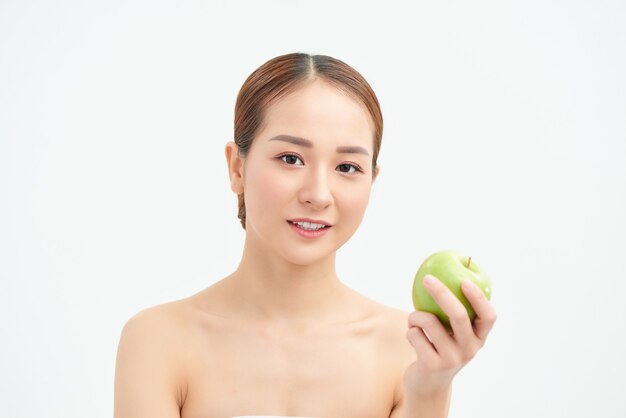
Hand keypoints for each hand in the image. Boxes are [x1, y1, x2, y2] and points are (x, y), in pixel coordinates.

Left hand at [404, 274, 496, 394]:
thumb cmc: (439, 348)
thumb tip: (440, 274)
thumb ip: (452, 312)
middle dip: (442, 292)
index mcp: (479, 338)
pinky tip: (413, 337)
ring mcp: (452, 359)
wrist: (428, 385)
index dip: (479, 298)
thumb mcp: (452, 333)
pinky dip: (409, 330)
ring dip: (415, 315)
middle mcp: (470, 349)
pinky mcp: (432, 365)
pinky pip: (415, 334)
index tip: (465, 280)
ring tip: (414, 320)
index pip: (489, 316)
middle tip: (427, 279)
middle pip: (459, 314)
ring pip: (429, 322)